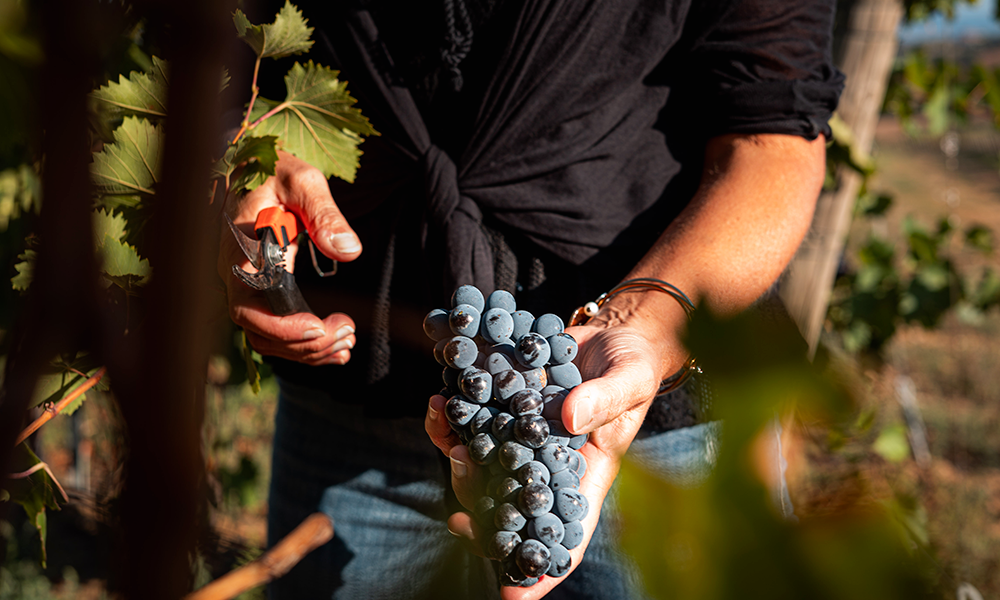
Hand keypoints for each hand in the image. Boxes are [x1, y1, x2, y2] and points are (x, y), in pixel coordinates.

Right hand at [219, 151, 361, 365]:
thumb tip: (349, 250)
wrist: (255, 167)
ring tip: (347, 342)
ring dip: (309, 350)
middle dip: (304, 344)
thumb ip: (324, 213)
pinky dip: (307, 345)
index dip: (279, 326)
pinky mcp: (263, 292)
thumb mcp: (302, 181)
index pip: (246, 305)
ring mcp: (248, 288)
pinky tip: (338, 345)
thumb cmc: (275, 171)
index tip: (317, 328)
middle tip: (347, 335)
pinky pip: (277, 330)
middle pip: (259, 331)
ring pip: (268, 338)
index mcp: (239, 252)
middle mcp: (236, 276)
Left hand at [424, 296, 687, 597]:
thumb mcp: (631, 379)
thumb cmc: (634, 363)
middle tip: (460, 513)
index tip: (513, 598)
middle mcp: (548, 465)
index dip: (541, 572)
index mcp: (587, 475)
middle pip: (510, 509)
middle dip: (481, 515)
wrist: (614, 330)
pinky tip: (440, 402)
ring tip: (443, 430)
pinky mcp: (505, 408)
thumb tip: (568, 418)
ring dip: (456, 462)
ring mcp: (523, 440)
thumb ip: (605, 399)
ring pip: (482, 470)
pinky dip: (451, 419)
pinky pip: (471, 424)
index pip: (566, 537)